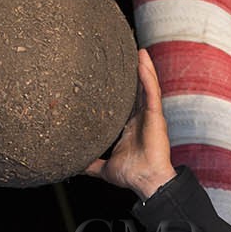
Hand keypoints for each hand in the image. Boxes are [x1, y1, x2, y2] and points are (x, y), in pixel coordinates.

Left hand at [85, 48, 176, 199]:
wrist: (145, 182)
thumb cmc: (130, 175)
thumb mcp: (104, 168)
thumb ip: (91, 164)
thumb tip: (74, 165)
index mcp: (131, 126)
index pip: (126, 101)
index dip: (122, 87)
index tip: (111, 73)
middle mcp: (141, 117)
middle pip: (138, 88)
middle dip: (134, 71)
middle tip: (127, 52)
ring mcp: (150, 115)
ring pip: (147, 86)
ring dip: (144, 67)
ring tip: (138, 50)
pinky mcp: (156, 116)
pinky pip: (151, 92)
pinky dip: (147, 76)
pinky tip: (142, 62)